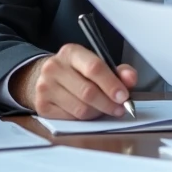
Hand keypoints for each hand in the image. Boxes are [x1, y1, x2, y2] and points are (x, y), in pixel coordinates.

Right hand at [11, 44, 137, 119]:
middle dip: (108, 103)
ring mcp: (45, 87)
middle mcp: (54, 67)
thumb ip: (118, 71)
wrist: (47, 78)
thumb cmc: (77, 72)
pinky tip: (88, 111)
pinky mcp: (42, 106)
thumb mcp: (96, 64)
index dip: (111, 84)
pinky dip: (84, 119)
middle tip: (119, 108)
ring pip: (80, 109)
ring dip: (97, 113)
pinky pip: (71, 119)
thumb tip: (130, 79)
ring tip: (104, 109)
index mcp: (71, 52)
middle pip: (88, 92)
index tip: (123, 96)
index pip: (94, 68)